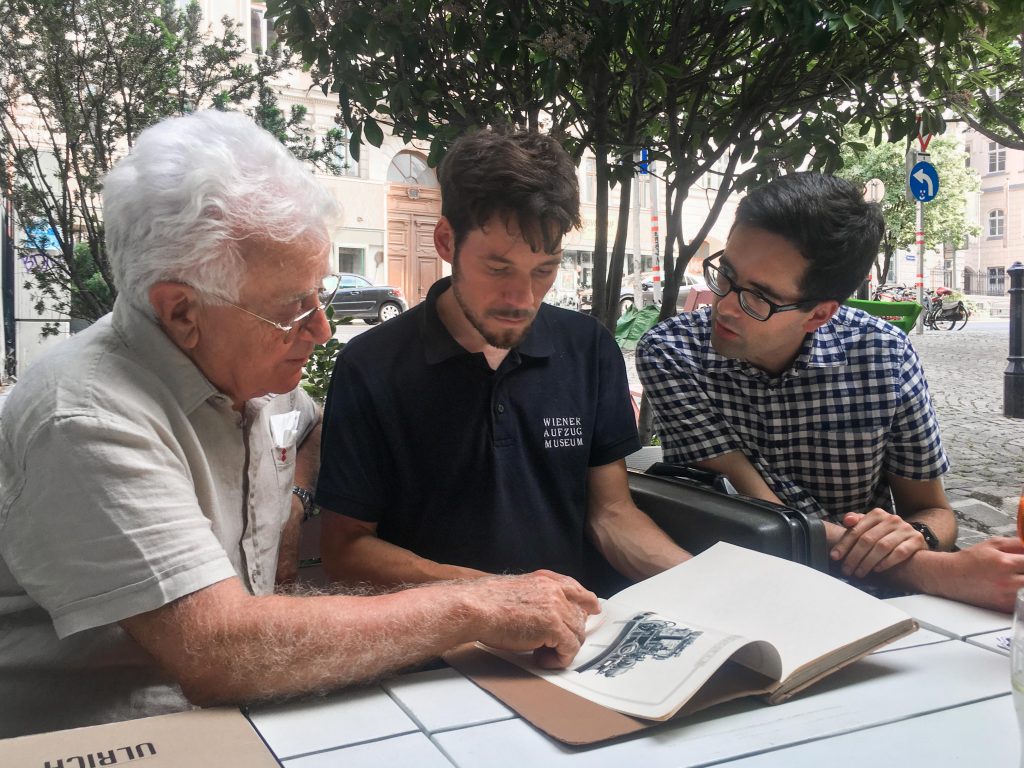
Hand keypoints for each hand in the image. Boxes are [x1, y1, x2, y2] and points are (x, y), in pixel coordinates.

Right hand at [458, 570, 600, 667]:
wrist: (476, 607)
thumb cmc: (486, 603)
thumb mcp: (517, 591)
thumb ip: (537, 598)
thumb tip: (544, 617)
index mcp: (545, 579)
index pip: (576, 588)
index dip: (586, 601)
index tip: (592, 609)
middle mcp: (555, 589)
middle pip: (578, 617)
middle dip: (569, 635)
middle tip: (549, 647)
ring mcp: (556, 606)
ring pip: (577, 634)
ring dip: (562, 649)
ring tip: (542, 655)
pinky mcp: (553, 626)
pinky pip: (570, 648)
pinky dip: (559, 659)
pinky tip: (543, 660)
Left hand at [830, 509, 926, 578]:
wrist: (913, 536)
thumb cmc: (885, 533)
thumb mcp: (870, 526)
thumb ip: (856, 523)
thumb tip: (847, 520)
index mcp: (877, 514)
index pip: (856, 530)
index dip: (844, 544)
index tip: (835, 557)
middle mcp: (891, 519)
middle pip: (867, 539)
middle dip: (854, 556)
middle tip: (847, 569)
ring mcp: (905, 529)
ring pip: (882, 546)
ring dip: (868, 562)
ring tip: (860, 572)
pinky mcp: (916, 540)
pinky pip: (900, 552)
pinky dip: (887, 562)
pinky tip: (878, 569)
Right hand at [928, 537, 1023, 612]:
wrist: (950, 577)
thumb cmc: (969, 560)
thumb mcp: (992, 544)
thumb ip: (1016, 543)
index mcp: (1005, 563)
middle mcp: (1007, 582)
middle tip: (1020, 569)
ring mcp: (1006, 596)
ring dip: (1023, 582)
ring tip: (1017, 577)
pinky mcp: (1004, 607)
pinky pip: (1022, 602)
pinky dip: (1020, 594)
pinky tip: (1014, 588)